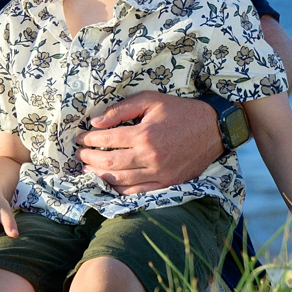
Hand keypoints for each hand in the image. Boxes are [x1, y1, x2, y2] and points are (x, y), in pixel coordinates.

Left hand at [74, 91, 221, 192]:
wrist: (213, 129)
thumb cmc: (180, 111)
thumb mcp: (151, 100)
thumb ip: (121, 109)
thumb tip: (95, 122)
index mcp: (145, 134)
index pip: (107, 139)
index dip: (88, 140)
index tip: (79, 138)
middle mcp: (150, 156)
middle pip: (109, 162)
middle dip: (89, 158)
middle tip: (79, 154)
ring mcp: (159, 173)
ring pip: (120, 180)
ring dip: (99, 175)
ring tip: (87, 168)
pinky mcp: (166, 183)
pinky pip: (136, 192)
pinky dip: (119, 189)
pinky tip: (109, 182)